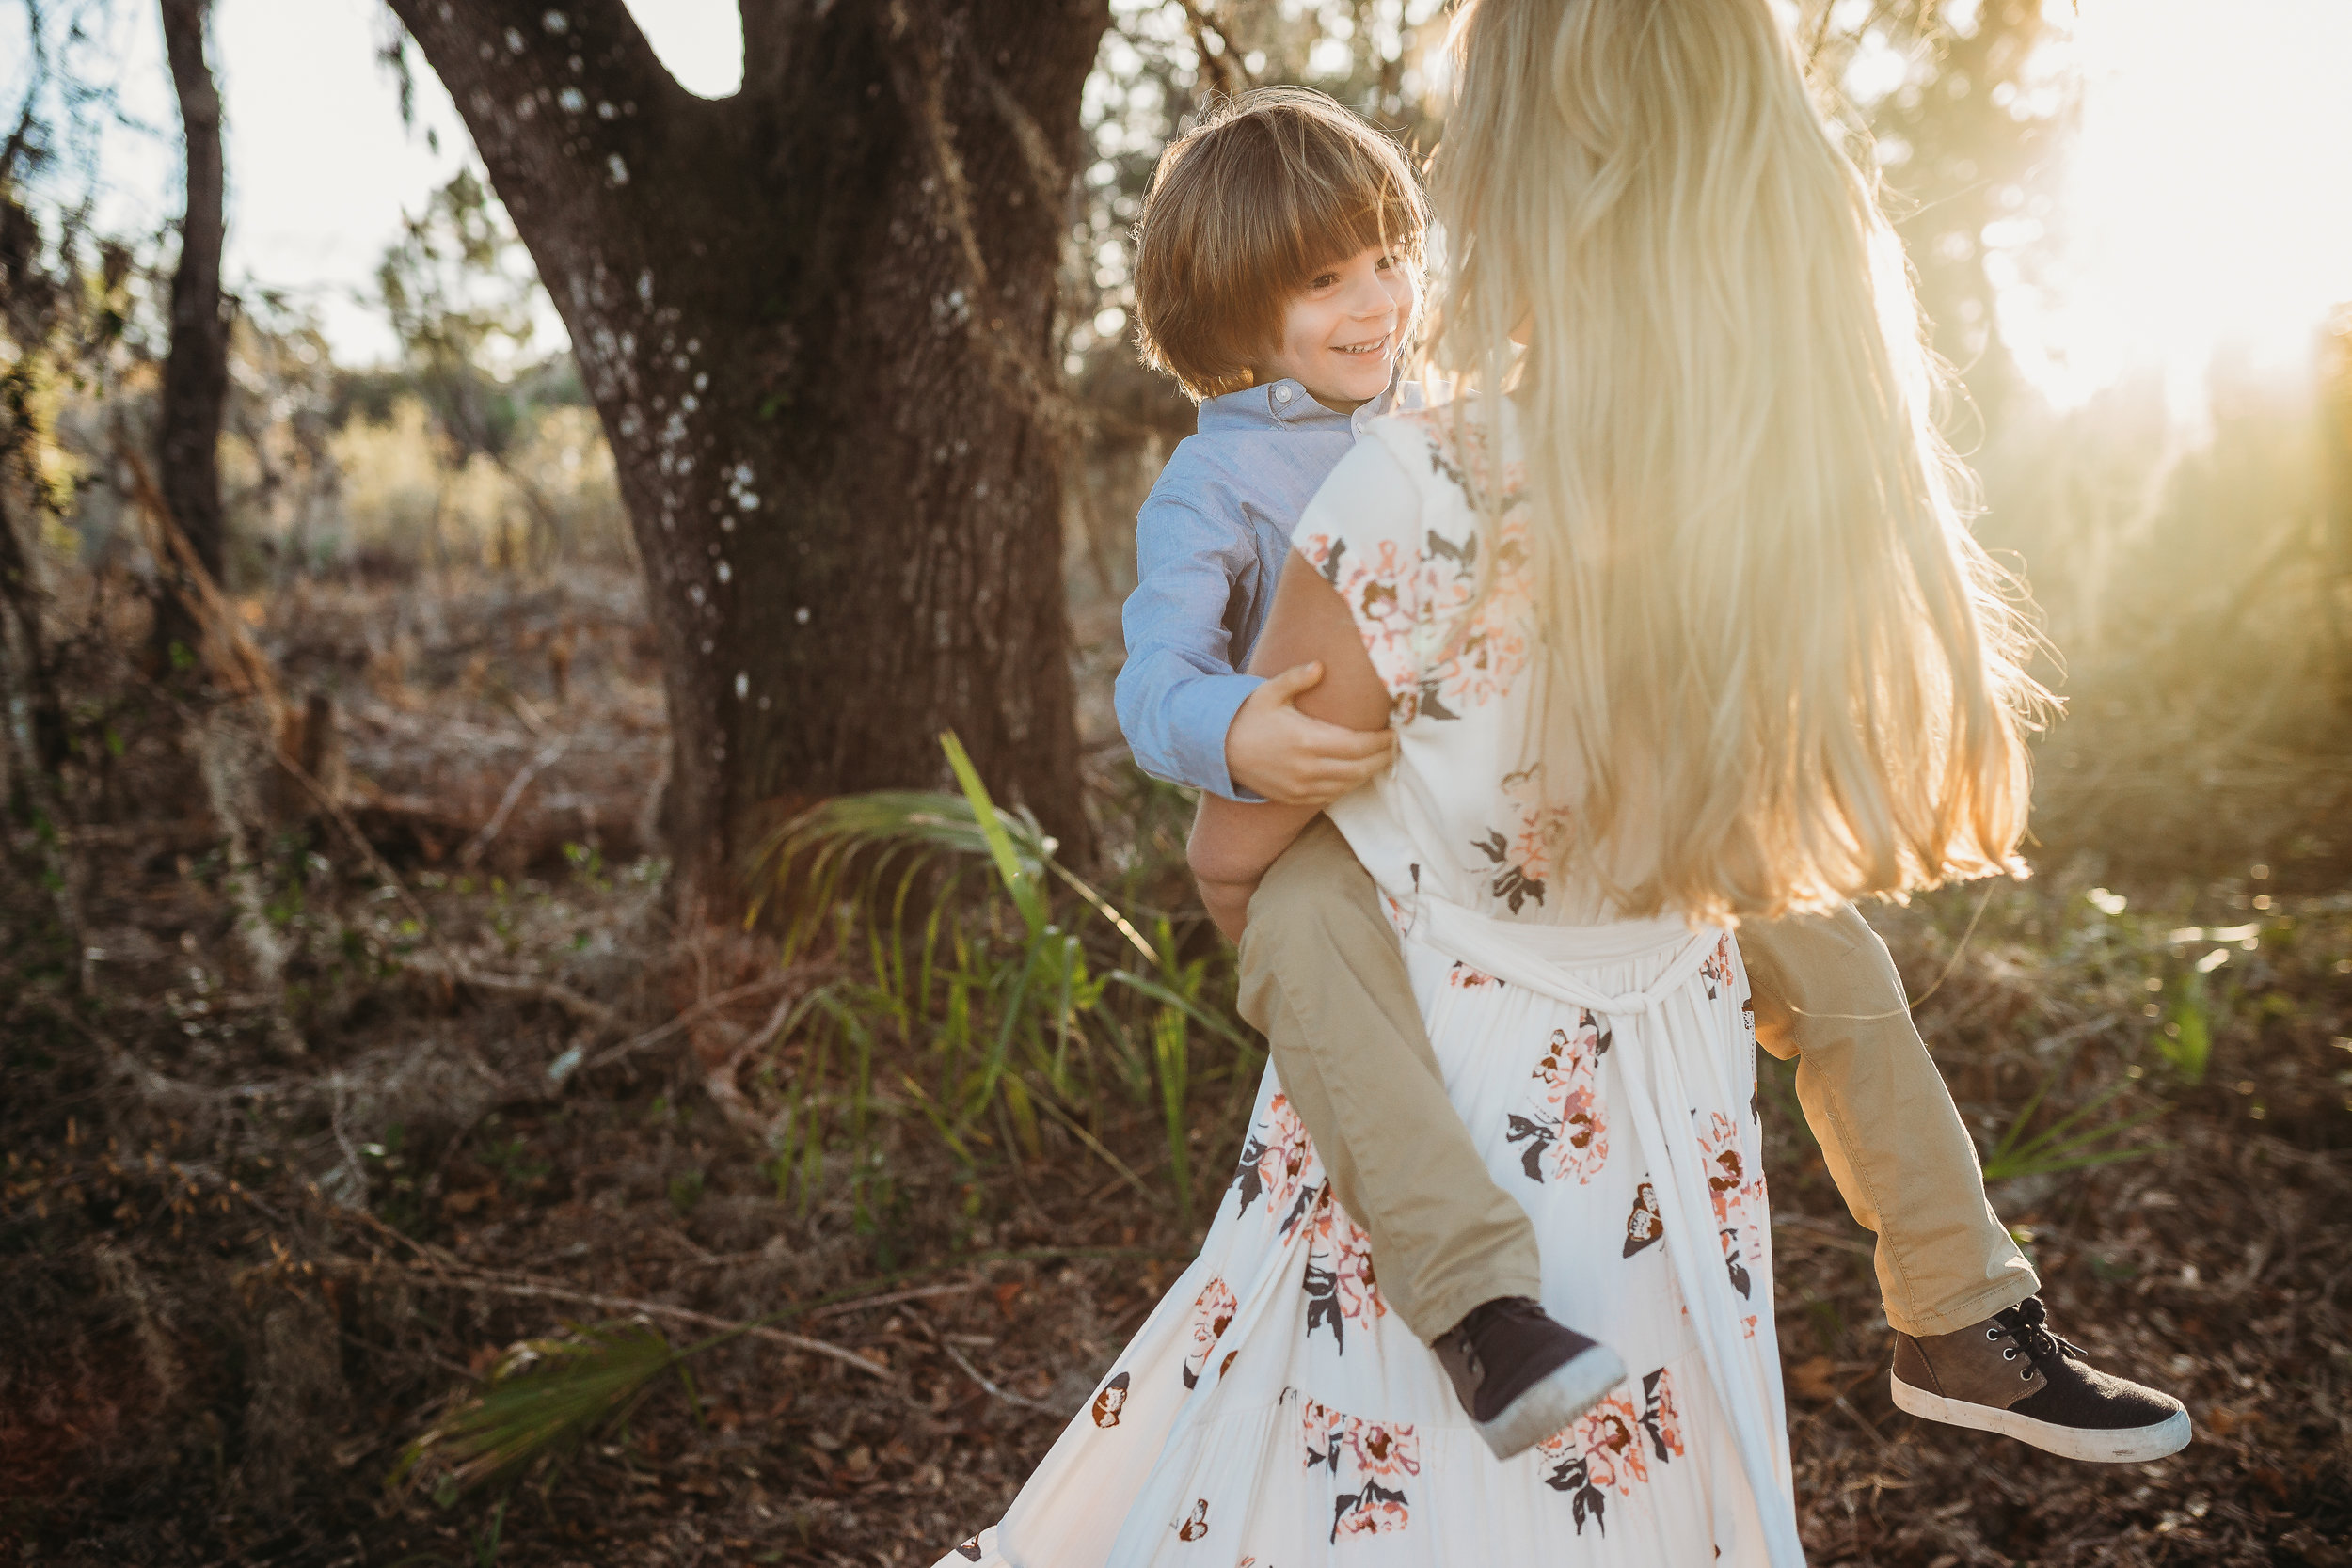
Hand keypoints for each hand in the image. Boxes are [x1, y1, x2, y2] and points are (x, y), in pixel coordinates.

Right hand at [1223, 662, 1393, 805]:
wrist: (1219, 751)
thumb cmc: (1247, 717)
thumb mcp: (1269, 692)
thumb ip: (1296, 678)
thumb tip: (1320, 666)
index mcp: (1307, 740)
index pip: (1358, 745)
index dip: (1382, 741)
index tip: (1395, 732)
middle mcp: (1307, 768)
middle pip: (1360, 768)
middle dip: (1383, 758)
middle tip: (1395, 745)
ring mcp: (1301, 787)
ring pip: (1349, 785)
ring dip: (1368, 773)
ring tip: (1381, 758)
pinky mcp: (1294, 798)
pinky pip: (1332, 796)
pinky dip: (1349, 785)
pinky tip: (1356, 773)